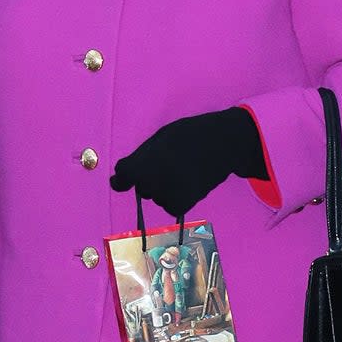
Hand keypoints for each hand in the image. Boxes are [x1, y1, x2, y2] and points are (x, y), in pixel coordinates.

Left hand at [110, 108, 265, 218]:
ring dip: (166, 187)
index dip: (123, 178)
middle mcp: (150, 182)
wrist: (222, 142)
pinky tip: (190, 183)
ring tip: (185, 170)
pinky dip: (178, 198)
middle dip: (151, 178)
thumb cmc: (189, 135)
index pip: (122, 176)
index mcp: (140, 163)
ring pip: (157, 197)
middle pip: (142, 187)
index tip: (128, 178)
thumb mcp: (158, 139)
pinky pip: (171, 206)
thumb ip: (137, 159)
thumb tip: (118, 178)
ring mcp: (165, 195)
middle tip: (172, 162)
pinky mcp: (181, 205)